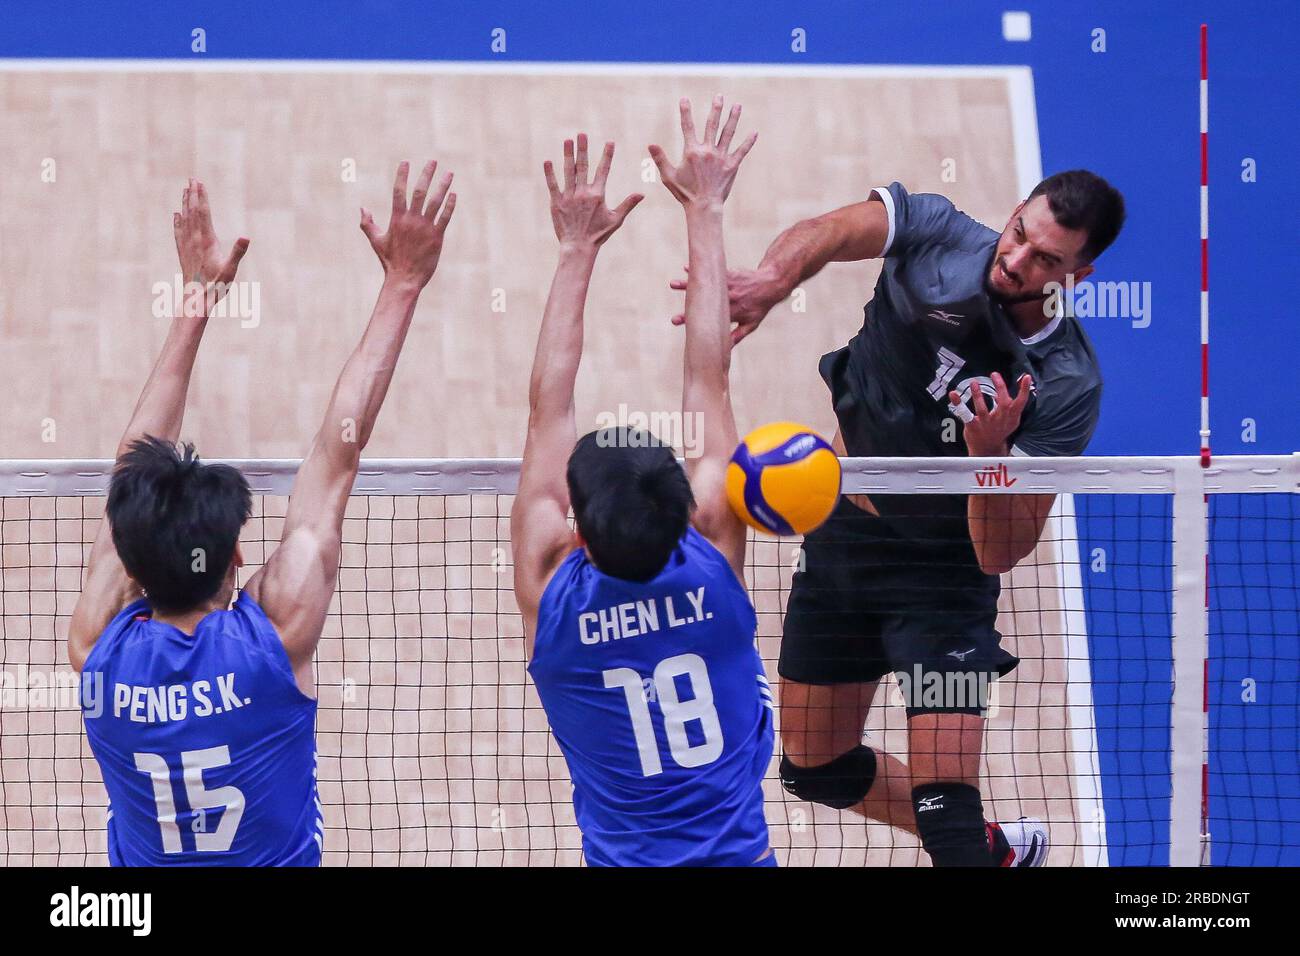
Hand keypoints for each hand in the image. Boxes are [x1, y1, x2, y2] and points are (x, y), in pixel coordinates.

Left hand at [173, 178, 248, 306]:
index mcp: (206, 241)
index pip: (203, 213)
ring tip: (185, 191)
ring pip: (184, 219)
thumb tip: (246, 236)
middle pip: (192, 212)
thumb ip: (238, 252)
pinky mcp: (183, 253)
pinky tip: (176, 215)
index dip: (202, 197)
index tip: (199, 182)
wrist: (195, 299)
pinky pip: (179, 232)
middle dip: (192, 194)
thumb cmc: (216, 286)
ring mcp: (187, 246)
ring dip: (185, 204)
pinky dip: (178, 221)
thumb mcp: (231, 270)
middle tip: (191, 179)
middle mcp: (194, 240)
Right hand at [361, 160, 455, 287]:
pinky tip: (454, 194)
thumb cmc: (390, 261)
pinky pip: (445, 218)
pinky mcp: (437, 237)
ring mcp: (425, 228)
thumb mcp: (376, 241)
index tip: (406, 162)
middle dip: (426, 174)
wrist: (404, 279)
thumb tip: (361, 208)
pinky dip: (450, 205)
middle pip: (420, 191)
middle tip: (433, 161)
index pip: (399, 191)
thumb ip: (368, 224)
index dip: (402, 175)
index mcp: (397, 219)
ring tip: (449, 173)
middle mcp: (412, 221)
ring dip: (443, 186)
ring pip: (436, 202)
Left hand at [544, 134, 642, 248]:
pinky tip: (548, 161)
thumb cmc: (598, 234)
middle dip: (583, 148)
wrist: (578, 247)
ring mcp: (568, 197)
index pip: (604, 170)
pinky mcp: (556, 202)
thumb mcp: (616, 219)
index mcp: (597, 195)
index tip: (609, 142)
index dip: (607, 155)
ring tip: (567, 140)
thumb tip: (642, 194)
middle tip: (582, 134)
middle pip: (583, 166)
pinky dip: (550, 173)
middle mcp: (583, 193)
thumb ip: (628, 204)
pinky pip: (553, 184)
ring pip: (568, 171)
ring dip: (568, 155)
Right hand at [648, 95, 756, 209]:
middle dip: (716, 109)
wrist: (704, 207)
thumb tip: (650, 144)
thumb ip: (660, 159)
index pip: (687, 127)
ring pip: (728, 133)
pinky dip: (748, 142)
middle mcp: (708, 151)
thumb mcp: (668, 176)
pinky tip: (754, 132)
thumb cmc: (685, 193)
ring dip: (733, 118)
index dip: (685, 112)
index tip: (684, 99)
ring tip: (737, 106)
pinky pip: (741, 151)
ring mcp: (721, 157)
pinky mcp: (732, 166)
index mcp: (692, 151)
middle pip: (712, 125)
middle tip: (719, 96)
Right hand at [668, 264, 784, 344]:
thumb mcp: (750, 324)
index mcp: (730, 313)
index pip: (709, 320)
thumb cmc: (759, 306)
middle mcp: (727, 300)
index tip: (678, 324)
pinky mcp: (727, 274)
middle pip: (703, 304)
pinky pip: (711, 272)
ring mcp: (726, 286)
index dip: (693, 322)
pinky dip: (699, 270)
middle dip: (687, 308)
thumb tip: (725, 351)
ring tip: (672, 284)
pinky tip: (685, 269)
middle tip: (672, 315)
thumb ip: (737, 336)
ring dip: (687, 284)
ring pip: (704, 286)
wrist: (770, 284)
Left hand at [951, 372, 1033, 455]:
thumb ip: (1011, 406)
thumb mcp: (1011, 420)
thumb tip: (1003, 390)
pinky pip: (965, 414)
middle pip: (1002, 402)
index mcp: (1012, 417)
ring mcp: (986, 423)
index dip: (1024, 390)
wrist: (988, 450)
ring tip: (974, 383)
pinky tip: (953, 394)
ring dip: (977, 394)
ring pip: (982, 408)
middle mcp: (1000, 419)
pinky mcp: (973, 426)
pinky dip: (958, 403)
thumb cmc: (1000, 431)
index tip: (1026, 377)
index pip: (1021, 402)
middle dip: (1000, 386)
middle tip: (994, 374)